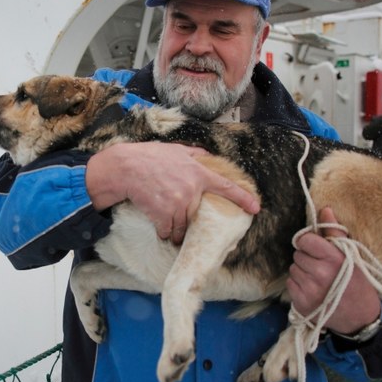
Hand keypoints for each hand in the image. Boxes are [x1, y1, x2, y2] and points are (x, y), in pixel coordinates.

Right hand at [86, 142, 259, 243]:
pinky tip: (157, 225)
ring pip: (181, 227)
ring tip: (165, 221)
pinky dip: (163, 232)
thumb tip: (207, 156)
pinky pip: (167, 232)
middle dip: (187, 218)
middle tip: (176, 214)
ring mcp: (178, 204)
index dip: (242, 198)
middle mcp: (191, 190)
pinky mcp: (164, 216)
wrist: (126, 168)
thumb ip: (194, 154)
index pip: (226, 187)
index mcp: (198, 173)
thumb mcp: (175, 150)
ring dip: (175, 229)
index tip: (255, 208)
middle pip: (196, 215)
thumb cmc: (148, 157)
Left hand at [286, 207, 380, 333]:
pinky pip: (291, 284)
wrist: (361, 318)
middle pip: (297, 255)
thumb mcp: (352, 256)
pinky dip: (299, 285)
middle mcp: (320, 274)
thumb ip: (335, 232)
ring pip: (293, 268)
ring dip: (302, 271)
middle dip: (307, 258)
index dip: (310, 243)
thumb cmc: (358, 283)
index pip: (305, 240)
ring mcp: (309, 290)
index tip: (317, 249)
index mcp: (334, 259)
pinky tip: (314, 290)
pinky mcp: (301, 303)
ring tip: (319, 279)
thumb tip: (324, 209)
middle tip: (322, 267)